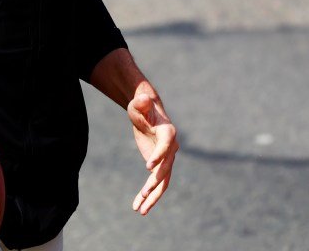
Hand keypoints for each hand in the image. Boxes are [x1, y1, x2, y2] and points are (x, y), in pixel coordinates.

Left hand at [127, 93, 178, 214]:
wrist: (147, 113)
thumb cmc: (142, 106)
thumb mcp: (139, 103)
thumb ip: (141, 103)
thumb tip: (142, 99)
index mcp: (167, 132)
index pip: (166, 145)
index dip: (159, 156)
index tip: (148, 167)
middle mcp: (171, 148)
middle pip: (166, 168)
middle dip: (156, 182)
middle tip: (144, 193)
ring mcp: (166, 159)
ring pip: (163, 182)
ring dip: (153, 196)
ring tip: (140, 210)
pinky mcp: (160, 167)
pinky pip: (156, 184)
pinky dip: (148, 196)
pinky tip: (137, 206)